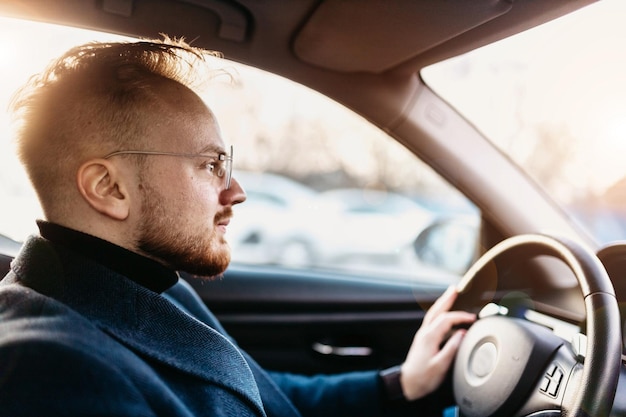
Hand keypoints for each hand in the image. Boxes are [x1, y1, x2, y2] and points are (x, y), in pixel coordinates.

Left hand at [399, 286, 475, 400]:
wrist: (407, 384)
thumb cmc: (423, 378)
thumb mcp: (440, 366)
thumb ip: (451, 349)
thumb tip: (462, 334)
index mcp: (429, 337)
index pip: (446, 319)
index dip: (460, 316)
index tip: (472, 318)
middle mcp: (424, 333)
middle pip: (436, 311)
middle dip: (446, 299)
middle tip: (455, 289)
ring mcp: (422, 335)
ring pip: (432, 314)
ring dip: (441, 304)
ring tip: (450, 296)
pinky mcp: (423, 339)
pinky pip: (431, 321)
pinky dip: (439, 313)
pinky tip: (444, 314)